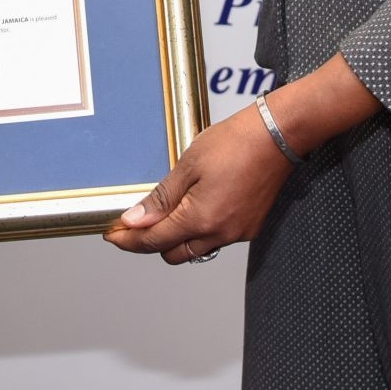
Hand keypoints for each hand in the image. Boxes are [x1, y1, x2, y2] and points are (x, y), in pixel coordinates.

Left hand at [102, 107, 294, 263]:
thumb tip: (136, 221)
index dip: (129, 240)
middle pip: (173, 254)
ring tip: (165, 212)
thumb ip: (161, 198)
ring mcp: (238, 233)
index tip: (113, 235)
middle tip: (135, 222)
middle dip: (151, 242)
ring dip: (176, 238)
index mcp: (201, 219)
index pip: (153, 242)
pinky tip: (194, 208)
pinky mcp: (250, 227)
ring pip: (196, 249)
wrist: (278, 135)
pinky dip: (199, 231)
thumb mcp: (188, 165)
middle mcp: (220, 234)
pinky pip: (216, 240)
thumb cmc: (236, 142)